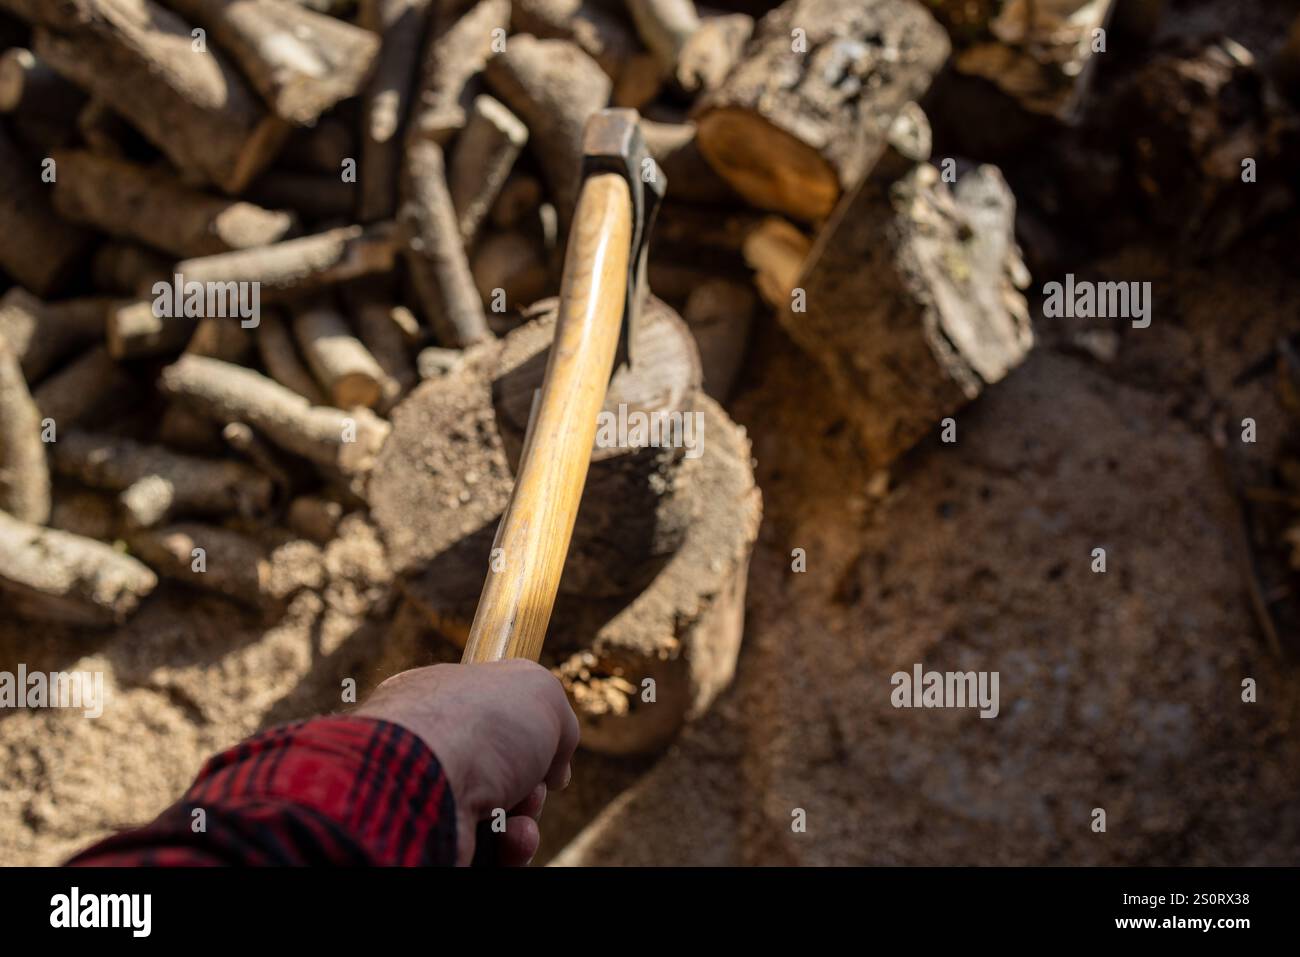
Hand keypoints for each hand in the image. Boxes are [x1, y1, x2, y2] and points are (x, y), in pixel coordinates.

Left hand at [354, 660, 578, 865]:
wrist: (420, 782)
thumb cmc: (477, 725)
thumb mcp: (538, 691)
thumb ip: (556, 717)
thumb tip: (555, 767)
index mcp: (442, 700)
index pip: (492, 719)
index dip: (530, 734)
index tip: (547, 745)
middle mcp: (431, 749)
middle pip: (502, 775)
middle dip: (532, 786)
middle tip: (534, 784)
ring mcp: (428, 799)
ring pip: (495, 821)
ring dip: (524, 825)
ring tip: (520, 822)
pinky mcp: (431, 843)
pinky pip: (484, 856)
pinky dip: (509, 854)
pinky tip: (510, 842)